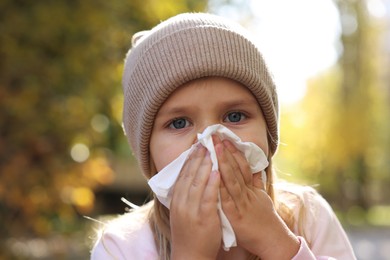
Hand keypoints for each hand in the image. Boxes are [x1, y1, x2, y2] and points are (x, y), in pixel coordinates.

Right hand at [170, 145, 220, 259]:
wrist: (189, 255)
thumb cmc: (189, 232)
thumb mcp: (182, 211)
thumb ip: (185, 195)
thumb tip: (190, 178)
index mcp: (177, 199)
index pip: (182, 174)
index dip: (190, 158)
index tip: (196, 145)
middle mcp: (181, 202)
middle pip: (189, 174)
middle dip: (197, 157)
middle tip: (205, 141)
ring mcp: (191, 209)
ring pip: (197, 182)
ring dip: (205, 165)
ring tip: (212, 150)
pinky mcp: (203, 217)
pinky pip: (208, 197)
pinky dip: (212, 183)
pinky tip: (218, 172)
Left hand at [214, 136, 299, 258]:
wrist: (272, 239)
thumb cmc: (265, 218)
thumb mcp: (262, 196)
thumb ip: (258, 181)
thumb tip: (257, 166)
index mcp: (251, 187)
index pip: (242, 165)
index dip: (234, 151)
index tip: (225, 138)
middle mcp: (247, 192)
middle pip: (236, 168)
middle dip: (226, 152)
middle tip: (217, 136)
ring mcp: (242, 203)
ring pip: (233, 180)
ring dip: (224, 163)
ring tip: (216, 149)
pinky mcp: (236, 215)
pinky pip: (227, 199)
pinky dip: (221, 188)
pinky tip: (213, 176)